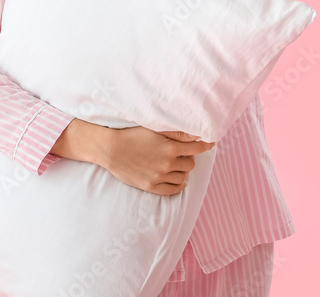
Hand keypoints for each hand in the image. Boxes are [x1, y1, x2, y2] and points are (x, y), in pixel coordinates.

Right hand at [99, 126, 215, 195]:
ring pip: (183, 178)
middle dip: (188, 158)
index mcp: (170, 148)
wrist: (110, 149)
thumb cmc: (131, 135)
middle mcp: (167, 164)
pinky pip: (172, 190)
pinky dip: (178, 186)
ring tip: (174, 165)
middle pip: (190, 164)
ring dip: (182, 171)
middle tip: (180, 153)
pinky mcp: (151, 186)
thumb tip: (197, 135)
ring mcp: (159, 177)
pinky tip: (176, 180)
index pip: (197, 148)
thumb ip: (177, 133)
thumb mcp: (154, 129)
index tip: (209, 144)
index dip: (205, 145)